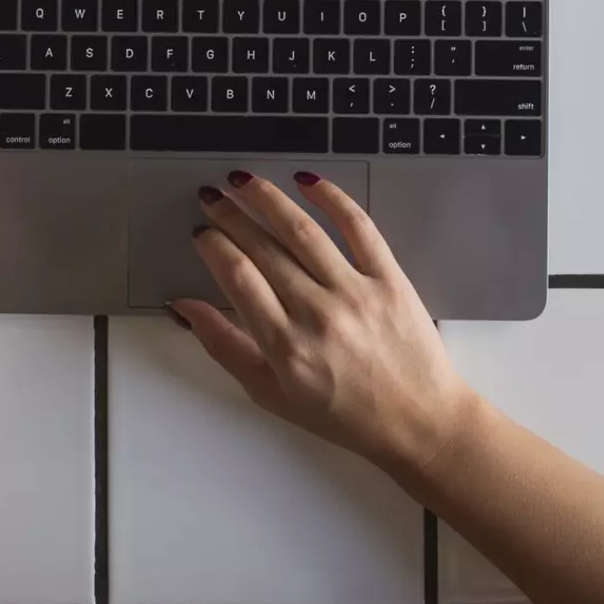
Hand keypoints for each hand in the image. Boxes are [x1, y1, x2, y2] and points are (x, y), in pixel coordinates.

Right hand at [175, 171, 479, 478]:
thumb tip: (185, 308)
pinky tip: (309, 182)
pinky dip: (333, 199)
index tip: (202, 232)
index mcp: (285, 347)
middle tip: (212, 197)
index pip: (237, 277)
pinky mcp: (390, 280)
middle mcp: (319, 315)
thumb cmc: (346, 415)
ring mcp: (357, 293)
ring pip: (302, 231)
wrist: (418, 421)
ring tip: (245, 182)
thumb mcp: (271, 394)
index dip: (213, 245)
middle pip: (263, 248)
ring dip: (267, 198)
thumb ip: (224, 347)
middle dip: (230, 215)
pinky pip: (359, 228)